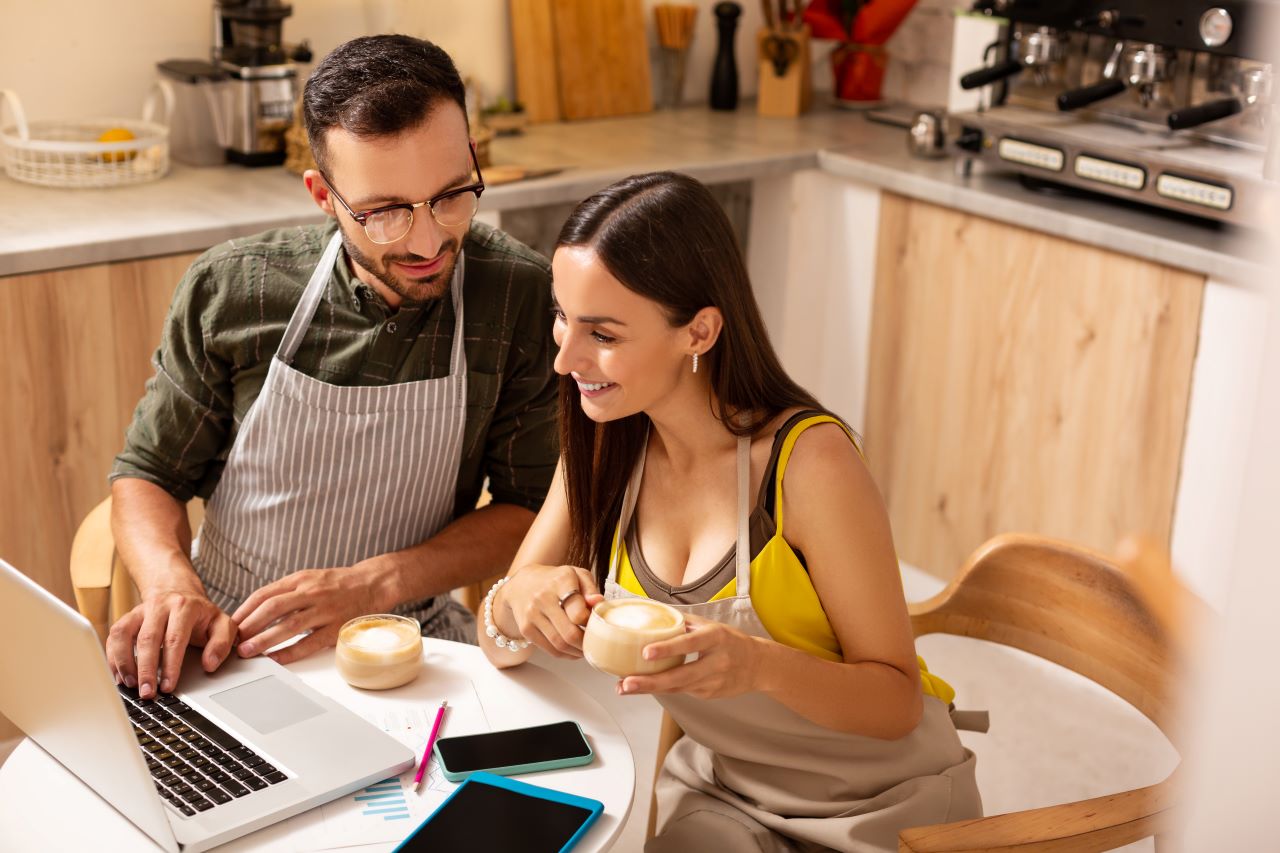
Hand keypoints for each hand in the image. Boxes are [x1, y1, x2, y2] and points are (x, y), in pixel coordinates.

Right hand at [105, 585, 236, 698]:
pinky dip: (113, 658)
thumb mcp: (221, 623)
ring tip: (130, 686)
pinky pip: (114, 637)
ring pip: (124, 635)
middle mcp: (159, 606)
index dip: (170, 665)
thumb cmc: (200, 613)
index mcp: (184, 607)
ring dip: (124, 663)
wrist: (179, 591)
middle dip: (145, 669)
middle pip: (147, 639)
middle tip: (147, 693)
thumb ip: (222, 643)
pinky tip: (120, 676)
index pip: (175, 638)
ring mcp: (140, 611)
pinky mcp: (127, 618)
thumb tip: (209, 664)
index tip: (168, 686)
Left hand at [231, 564, 387, 664]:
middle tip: (234, 641)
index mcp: (301, 580)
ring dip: (265, 640)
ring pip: (289, 625)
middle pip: (273, 608)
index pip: (265, 594)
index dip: (245, 610)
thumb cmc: (338, 584)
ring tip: (248, 651)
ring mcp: (325, 610)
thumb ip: (286, 592)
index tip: (231, 624)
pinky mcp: (336, 627)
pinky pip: (310, 642)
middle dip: (250, 625)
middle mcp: (311, 593)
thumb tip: (256, 611)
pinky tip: (277, 660)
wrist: (373, 584)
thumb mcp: (310, 578)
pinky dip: (291, 652)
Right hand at [494, 564, 601, 657]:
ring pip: (560, 645)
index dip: (592, 624)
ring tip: (586, 648)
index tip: (597, 625)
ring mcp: (532, 615)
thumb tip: (599, 603)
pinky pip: (549, 650)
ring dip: (576, 652)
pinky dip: (565, 654)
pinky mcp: (525, 629)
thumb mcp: (576, 575)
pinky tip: (573, 650)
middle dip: (586, 643)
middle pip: (570, 634)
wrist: (523, 583)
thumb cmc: (555, 580)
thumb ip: (590, 589)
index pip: (579, 613)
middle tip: (595, 643)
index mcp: (560, 582)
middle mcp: (543, 598)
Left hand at [618, 614, 763, 700]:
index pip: (690, 643)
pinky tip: (643, 687)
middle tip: (626, 683)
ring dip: (648, 688)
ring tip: (623, 688)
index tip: (646, 653)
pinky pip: (681, 691)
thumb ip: (684, 623)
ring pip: (676, 688)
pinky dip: (662, 689)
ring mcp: (713, 682)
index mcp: (716, 638)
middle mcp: (716, 662)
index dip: (668, 648)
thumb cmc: (729, 641)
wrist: (758, 665)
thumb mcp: (711, 626)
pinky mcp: (709, 695)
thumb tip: (652, 611)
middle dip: (650, 682)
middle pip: (680, 676)